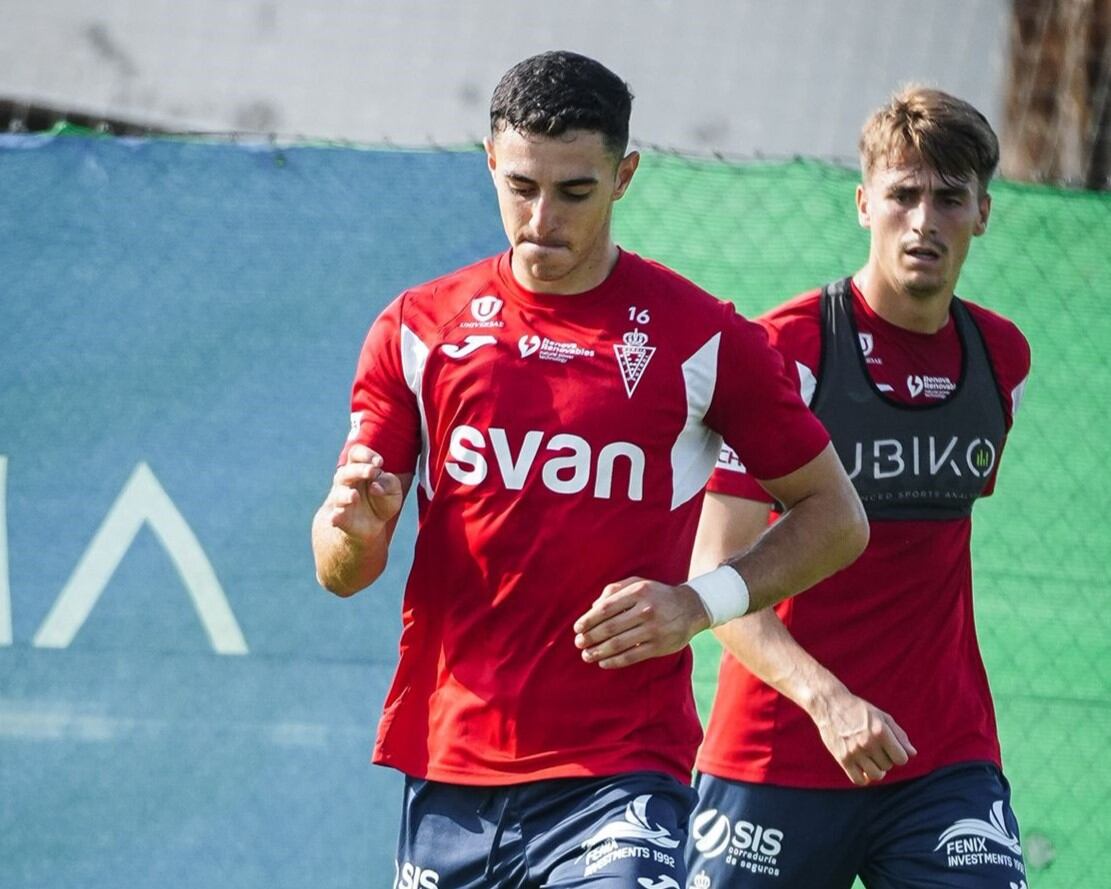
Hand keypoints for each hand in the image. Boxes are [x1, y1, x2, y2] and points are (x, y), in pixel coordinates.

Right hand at [322, 444, 403, 540]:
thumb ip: (390, 484)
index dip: (365, 455)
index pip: (355, 454)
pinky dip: (335, 517)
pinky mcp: (339, 518)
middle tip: (373, 471)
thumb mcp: (394, 491)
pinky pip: (334, 516)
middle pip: (346, 471)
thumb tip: (375, 486)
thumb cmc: (383, 501)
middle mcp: (346, 482)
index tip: (379, 463)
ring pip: (338, 494)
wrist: (372, 525)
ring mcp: (340, 500)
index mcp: (359, 469)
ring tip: (355, 495)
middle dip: (359, 470)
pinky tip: (336, 518)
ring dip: (346, 494)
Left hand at [572, 577, 710, 668]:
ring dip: (598, 652)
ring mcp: (653, 629)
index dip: (588, 620)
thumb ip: (614, 590)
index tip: (577, 628)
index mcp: (638, 592)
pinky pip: (631, 657)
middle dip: (590, 637)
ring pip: (618, 644)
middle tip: (579, 643)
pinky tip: (603, 663)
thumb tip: (593, 608)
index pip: (605, 609)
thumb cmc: (656, 595)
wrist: (691, 607)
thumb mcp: (638, 584)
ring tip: (586, 655)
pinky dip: (614, 661)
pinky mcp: (659, 646)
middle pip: (609, 628)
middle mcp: (645, 610)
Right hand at [809, 688, 916, 785]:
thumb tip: (912, 754)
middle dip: (885, 759)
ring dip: (876, 770)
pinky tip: (862, 769)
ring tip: (871, 760)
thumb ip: (899, 735)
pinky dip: (863, 778)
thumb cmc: (859, 709)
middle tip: (876, 749)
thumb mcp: (882, 716)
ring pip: (876, 775)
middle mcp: (868, 743)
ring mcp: (854, 752)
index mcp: (880, 731)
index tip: (891, 749)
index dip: (899, 755)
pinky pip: (858, 780)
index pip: (901, 759)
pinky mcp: (842, 758)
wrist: (829, 704)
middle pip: (888, 766)